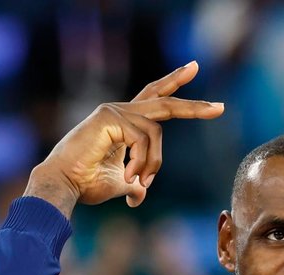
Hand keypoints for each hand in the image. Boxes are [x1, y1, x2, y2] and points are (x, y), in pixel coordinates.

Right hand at [26, 62, 224, 216]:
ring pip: (155, 133)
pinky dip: (142, 161)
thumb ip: (136, 183)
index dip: (173, 84)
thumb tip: (140, 195)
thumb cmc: (85, 184)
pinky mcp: (110, 117)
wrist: (63, 185)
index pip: (153, 97)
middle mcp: (120, 111)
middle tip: (220, 108)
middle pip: (164, 102)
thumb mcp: (120, 184)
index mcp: (124, 121)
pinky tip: (130, 175)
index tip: (193, 70)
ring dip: (153, 163)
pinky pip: (143, 139)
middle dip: (193, 106)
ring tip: (139, 182)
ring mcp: (114, 111)